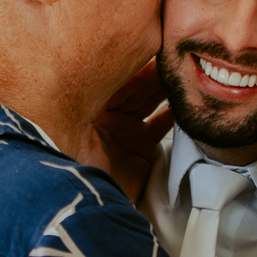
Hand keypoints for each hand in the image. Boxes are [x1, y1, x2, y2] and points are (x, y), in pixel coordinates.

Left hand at [79, 60, 173, 203]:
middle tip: (179, 58)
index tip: (154, 45)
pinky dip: (175, 115)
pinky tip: (187, 104)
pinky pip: (161, 126)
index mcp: (87, 102)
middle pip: (137, 84)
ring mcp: (125, 132)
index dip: (135, 60)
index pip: (115, 73)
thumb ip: (88, 101)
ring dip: (169, 89)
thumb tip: (89, 62)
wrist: (84, 211)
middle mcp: (107, 114)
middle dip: (158, 70)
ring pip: (151, 101)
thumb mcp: (72, 129)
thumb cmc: (69, 171)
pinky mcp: (140, 150)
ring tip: (186, 76)